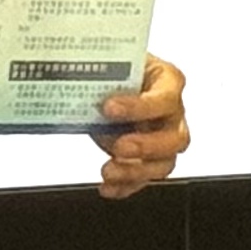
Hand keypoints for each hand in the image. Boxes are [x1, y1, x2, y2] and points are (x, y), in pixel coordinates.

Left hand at [92, 55, 189, 199]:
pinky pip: (145, 178)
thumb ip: (104, 70)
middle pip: (175, 138)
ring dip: (136, 172)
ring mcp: (165, 138)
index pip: (165, 97)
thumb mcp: (118, 63)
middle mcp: (173, 113)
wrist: (118, 83)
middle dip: (146, 146)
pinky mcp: (151, 158)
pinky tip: (108, 187)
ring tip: (108, 171)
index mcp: (169, 81)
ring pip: (164, 163)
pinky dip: (126, 186)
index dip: (140, 106)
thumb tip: (75, 75)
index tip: (109, 107)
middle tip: (119, 146)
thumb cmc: (123, 70)